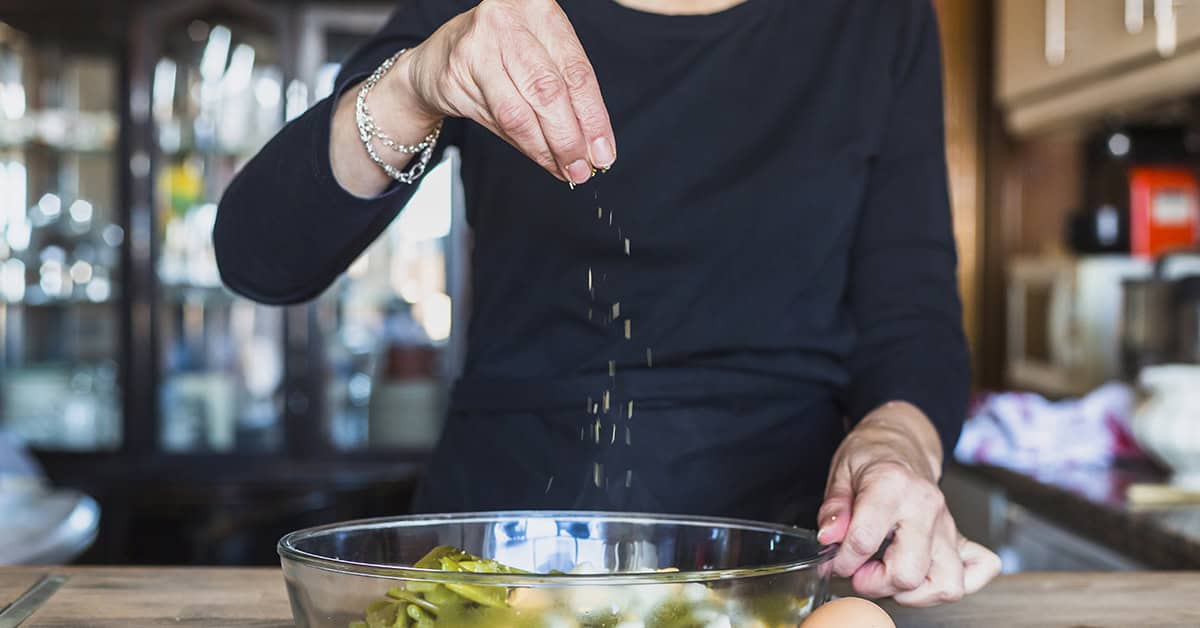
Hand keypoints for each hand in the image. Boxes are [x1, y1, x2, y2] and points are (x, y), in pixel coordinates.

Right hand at [398, 0, 615, 184]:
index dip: (593, 117)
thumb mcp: (542, 54)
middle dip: (569, 139)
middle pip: (547, 91)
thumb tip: (595, 146)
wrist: (440, 57)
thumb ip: (568, 92)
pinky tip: (540, 157)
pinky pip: (496, 122)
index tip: (604, 151)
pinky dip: (524, 146)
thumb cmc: (503, 52)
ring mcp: (476, 48)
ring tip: (564, 169)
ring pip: (519, 114)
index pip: (576, 71)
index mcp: (538, 10)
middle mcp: (506, 22)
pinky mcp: (455, 76)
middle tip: (583, 168)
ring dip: (546, 150)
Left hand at [816, 402, 1000, 606]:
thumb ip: (833, 509)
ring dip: (913, 594)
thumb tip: (829, 539)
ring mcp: (947, 524)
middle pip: (908, 572)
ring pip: (946, 584)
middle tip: (860, 572)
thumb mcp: (841, 472)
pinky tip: (924, 580)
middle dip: (876, 583)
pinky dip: (953, 585)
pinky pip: (978, 572)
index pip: (865, 540)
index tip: (835, 559)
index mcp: (891, 485)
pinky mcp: (960, 536)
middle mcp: (925, 506)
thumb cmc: (872, 456)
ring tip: (889, 577)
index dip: (843, 560)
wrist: (902, 442)